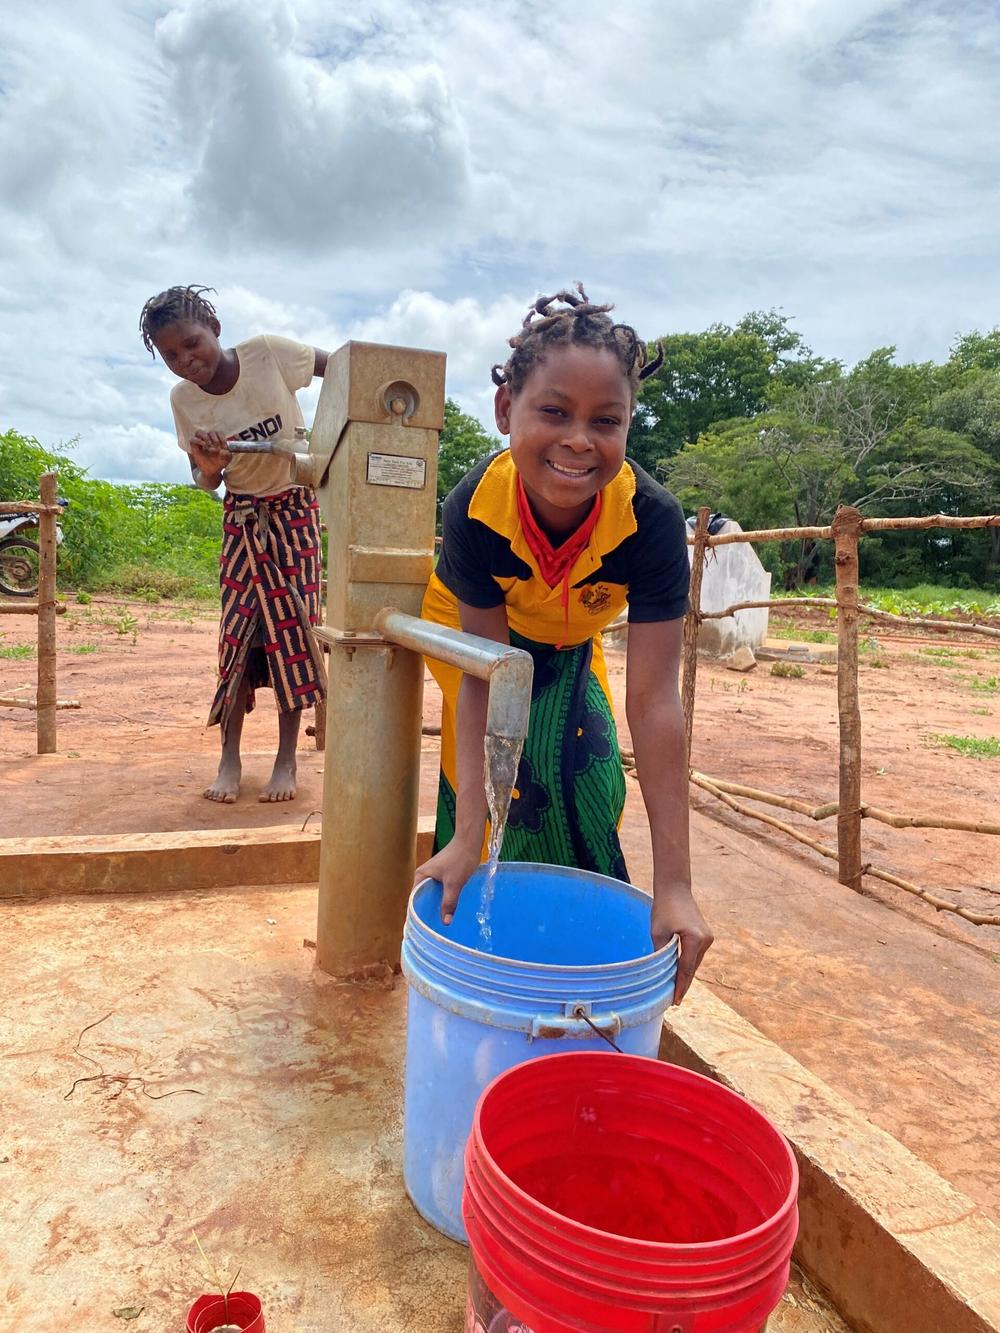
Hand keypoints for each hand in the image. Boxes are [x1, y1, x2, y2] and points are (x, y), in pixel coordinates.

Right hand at [189, 430, 231, 476]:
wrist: (212, 472)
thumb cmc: (219, 463)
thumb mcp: (227, 458)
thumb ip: (228, 453)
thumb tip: (223, 451)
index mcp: (216, 439)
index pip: (218, 433)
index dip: (222, 438)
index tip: (225, 447)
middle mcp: (208, 439)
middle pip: (210, 432)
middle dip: (215, 439)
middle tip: (217, 448)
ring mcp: (200, 442)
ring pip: (200, 432)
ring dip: (206, 437)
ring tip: (210, 445)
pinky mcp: (194, 447)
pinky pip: (193, 439)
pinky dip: (199, 441)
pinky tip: (204, 445)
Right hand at [414, 837, 482, 925]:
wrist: (470, 840)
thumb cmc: (460, 859)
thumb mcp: (454, 883)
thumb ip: (449, 902)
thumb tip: (445, 922)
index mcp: (420, 876)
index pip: (414, 899)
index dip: (417, 912)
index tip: (423, 926)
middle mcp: (424, 875)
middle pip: (423, 897)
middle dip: (429, 910)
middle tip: (434, 926)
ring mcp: (434, 874)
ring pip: (433, 894)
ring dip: (438, 904)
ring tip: (443, 919)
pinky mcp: (443, 873)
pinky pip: (441, 889)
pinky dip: (445, 897)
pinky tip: (452, 906)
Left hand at [651, 884, 712, 1005]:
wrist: (674, 888)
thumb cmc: (664, 908)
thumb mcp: (658, 932)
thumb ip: (661, 954)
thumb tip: (659, 973)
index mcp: (695, 940)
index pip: (686, 970)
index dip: (680, 987)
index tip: (675, 1002)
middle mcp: (706, 940)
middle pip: (692, 968)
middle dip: (683, 984)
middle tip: (673, 1001)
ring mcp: (707, 938)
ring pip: (695, 962)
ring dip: (685, 974)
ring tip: (676, 990)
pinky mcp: (705, 935)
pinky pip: (695, 954)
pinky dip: (688, 964)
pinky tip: (680, 973)